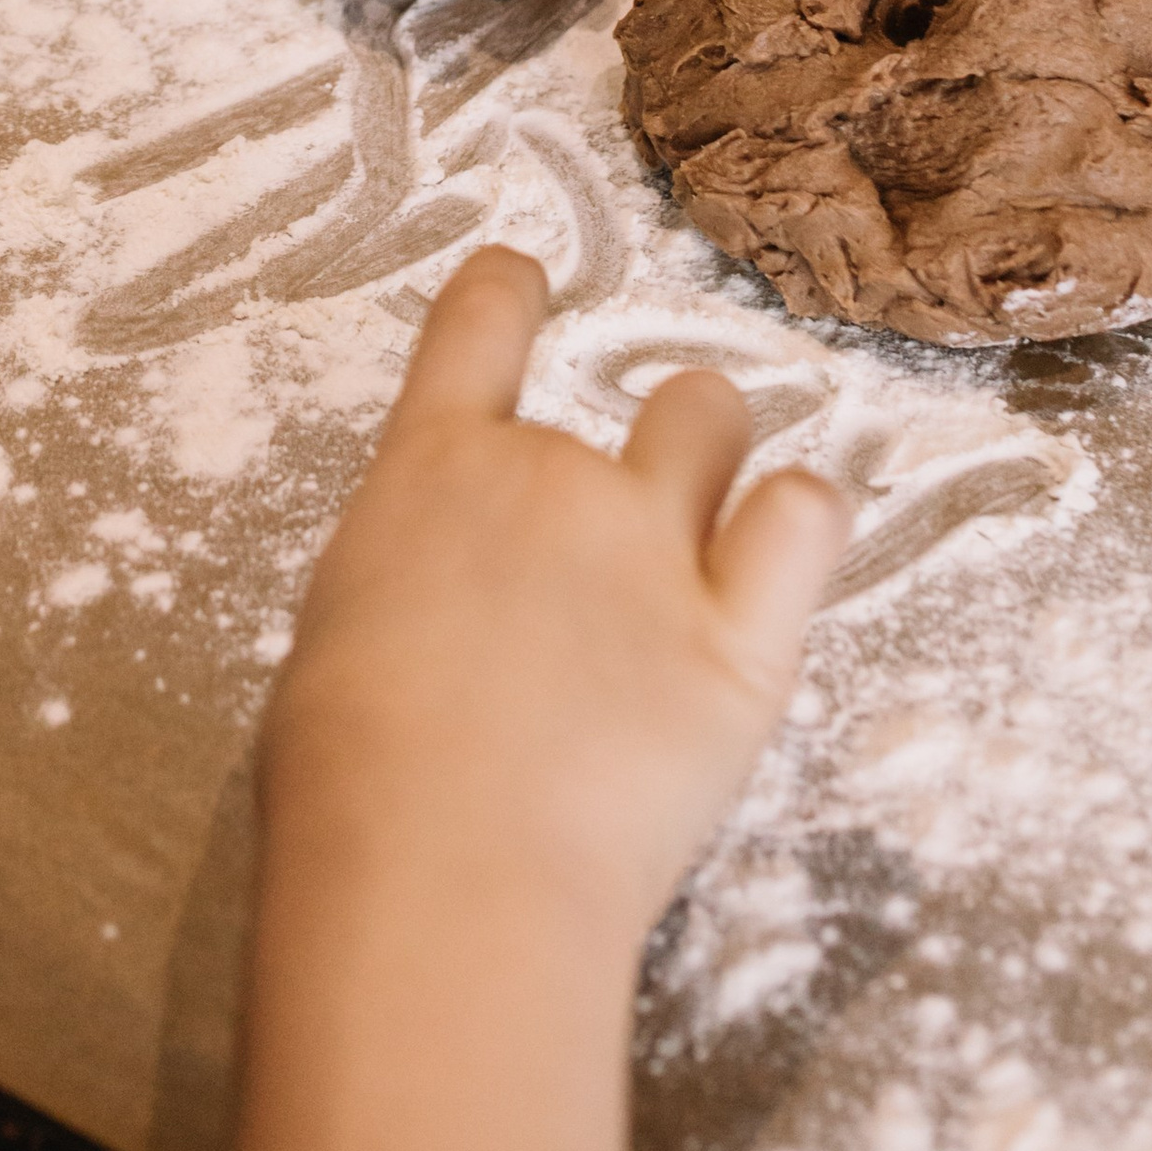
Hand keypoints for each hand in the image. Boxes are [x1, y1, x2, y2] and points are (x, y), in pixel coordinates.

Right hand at [265, 247, 845, 945]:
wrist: (438, 869)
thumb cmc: (352, 786)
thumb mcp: (344, 643)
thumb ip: (418, 585)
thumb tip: (451, 614)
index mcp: (430, 473)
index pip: (480, 320)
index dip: (509, 291)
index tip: (523, 281)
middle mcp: (547, 478)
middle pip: (627, 395)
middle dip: (632, 452)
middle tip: (612, 547)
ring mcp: (651, 549)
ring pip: (714, 416)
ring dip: (713, 455)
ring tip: (706, 522)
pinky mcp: (741, 642)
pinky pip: (807, 519)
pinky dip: (802, 520)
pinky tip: (785, 548)